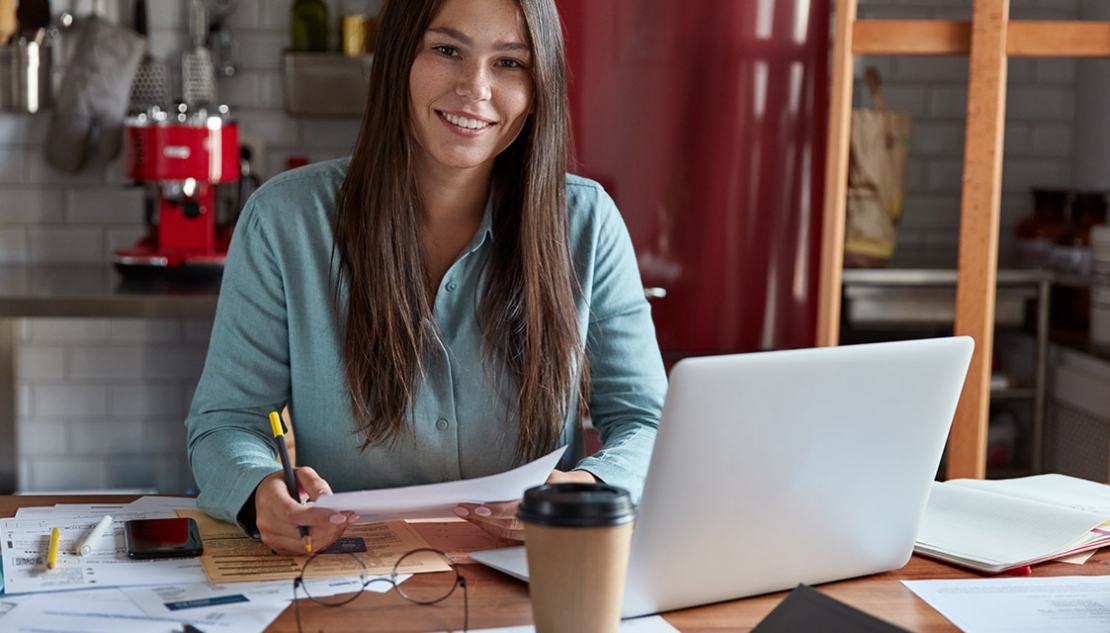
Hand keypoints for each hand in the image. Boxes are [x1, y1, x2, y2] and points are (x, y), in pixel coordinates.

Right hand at [254, 467, 359, 555]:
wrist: (266, 496)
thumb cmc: (284, 484)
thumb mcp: (299, 474)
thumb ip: (314, 483)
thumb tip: (328, 498)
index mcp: (270, 500)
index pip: (293, 513)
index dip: (317, 517)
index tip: (339, 516)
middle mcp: (268, 522)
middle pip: (303, 533)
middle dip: (330, 527)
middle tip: (349, 517)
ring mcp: (272, 538)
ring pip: (307, 545)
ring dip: (329, 535)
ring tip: (342, 522)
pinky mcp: (279, 548)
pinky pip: (305, 551)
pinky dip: (322, 542)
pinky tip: (330, 530)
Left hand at [454, 469, 598, 540]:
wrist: (580, 496)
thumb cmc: (561, 483)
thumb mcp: (550, 474)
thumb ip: (531, 479)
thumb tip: (508, 480)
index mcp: (543, 506)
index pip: (515, 511)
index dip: (496, 511)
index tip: (479, 507)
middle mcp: (538, 524)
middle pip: (504, 525)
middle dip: (479, 518)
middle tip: (460, 508)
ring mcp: (533, 533)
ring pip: (502, 533)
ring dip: (480, 524)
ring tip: (462, 512)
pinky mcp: (527, 537)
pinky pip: (505, 535)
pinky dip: (488, 527)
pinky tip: (475, 519)